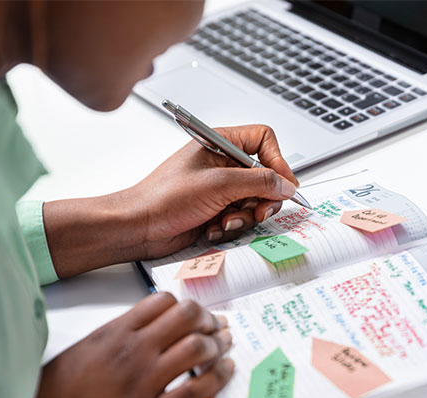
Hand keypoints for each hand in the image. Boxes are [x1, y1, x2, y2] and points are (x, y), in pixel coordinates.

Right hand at [0, 293, 233, 397]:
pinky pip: (197, 390)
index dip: (187, 305)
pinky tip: (226, 371)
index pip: (163, 301)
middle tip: (216, 327)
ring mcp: (143, 383)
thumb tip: (149, 327)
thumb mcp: (82, 351)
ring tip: (224, 347)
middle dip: (208, 319)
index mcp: (114, 333)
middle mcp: (132, 352)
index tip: (197, 314)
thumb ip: (116, 335)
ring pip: (197, 348)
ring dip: (218, 345)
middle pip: (187, 317)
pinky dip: (219, 377)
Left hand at [43, 124, 299, 277]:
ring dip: (244, 216)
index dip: (278, 161)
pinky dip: (231, 226)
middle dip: (263, 198)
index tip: (285, 184)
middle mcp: (223, 164)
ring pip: (255, 201)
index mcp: (220, 143)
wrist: (140, 227)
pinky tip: (213, 228)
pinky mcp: (217, 209)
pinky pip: (241, 217)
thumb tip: (286, 184)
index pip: (263, 140)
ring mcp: (221, 188)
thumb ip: (258, 182)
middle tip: (258, 211)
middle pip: (265, 176)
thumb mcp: (219, 185)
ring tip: (224, 221)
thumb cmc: (164, 197)